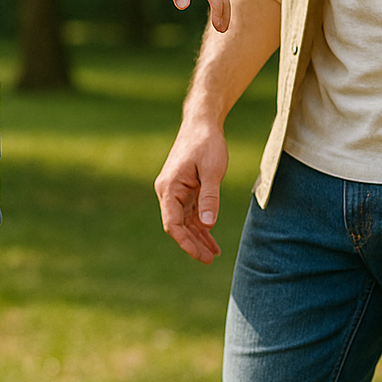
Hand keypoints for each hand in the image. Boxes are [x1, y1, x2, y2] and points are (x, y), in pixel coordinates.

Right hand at [154, 119, 228, 263]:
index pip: (172, 223)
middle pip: (178, 225)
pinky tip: (211, 238)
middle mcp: (168, 191)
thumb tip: (208, 224)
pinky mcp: (185, 188)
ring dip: (198, 236)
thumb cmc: (206, 143)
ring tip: (213, 254)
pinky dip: (201, 224)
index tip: (201, 255)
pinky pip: (191, 212)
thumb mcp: (212, 170)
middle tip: (210, 259)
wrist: (202, 122)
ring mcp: (176, 190)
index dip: (186, 242)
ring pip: (185, 221)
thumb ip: (210, 198)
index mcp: (169, 188)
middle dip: (193, 244)